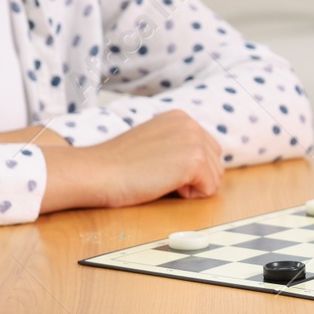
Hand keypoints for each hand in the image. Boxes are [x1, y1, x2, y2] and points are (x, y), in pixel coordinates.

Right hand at [41, 110, 223, 211]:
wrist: (98, 172)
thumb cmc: (118, 165)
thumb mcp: (154, 143)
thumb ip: (177, 146)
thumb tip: (201, 166)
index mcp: (180, 117)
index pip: (207, 149)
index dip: (188, 169)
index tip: (160, 169)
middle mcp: (191, 123)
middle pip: (216, 163)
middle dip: (196, 178)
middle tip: (162, 178)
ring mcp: (194, 140)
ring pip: (215, 177)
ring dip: (192, 187)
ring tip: (161, 181)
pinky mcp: (194, 160)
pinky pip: (210, 189)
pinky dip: (190, 196)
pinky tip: (164, 186)